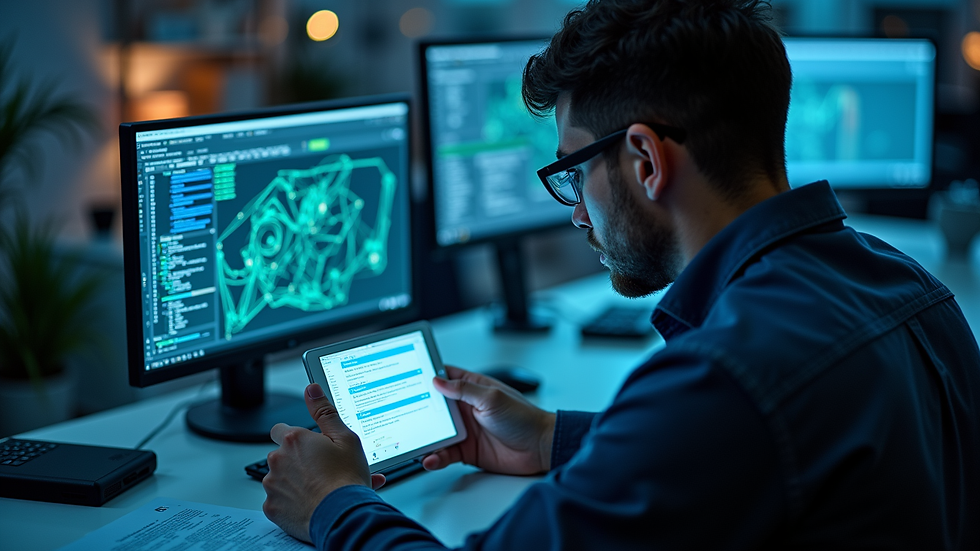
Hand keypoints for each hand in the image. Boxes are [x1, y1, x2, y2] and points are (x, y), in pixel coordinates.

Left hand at [262, 384, 384, 541]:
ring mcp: (273, 485)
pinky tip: (312, 503)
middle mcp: (278, 460)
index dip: (296, 438)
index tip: (308, 446)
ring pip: (280, 478)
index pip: (281, 430)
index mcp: (294, 439)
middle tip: (322, 470)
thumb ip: (325, 411)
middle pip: (281, 456)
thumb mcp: (345, 438)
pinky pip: (279, 501)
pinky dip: (292, 502)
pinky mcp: (272, 507)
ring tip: (320, 489)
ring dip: (294, 482)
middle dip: (297, 462)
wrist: (342, 516)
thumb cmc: (345, 479)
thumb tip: (312, 389)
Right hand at [422, 366, 555, 475]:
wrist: (539, 448)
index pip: (445, 377)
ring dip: (425, 438)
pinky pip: (445, 454)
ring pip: (436, 432)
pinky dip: (436, 457)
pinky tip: (431, 459)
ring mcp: (465, 430)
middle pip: (434, 407)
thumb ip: (463, 390)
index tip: (409, 377)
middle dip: (418, 410)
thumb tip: (438, 380)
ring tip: (415, 443)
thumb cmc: (523, 417)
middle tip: (403, 414)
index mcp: (473, 388)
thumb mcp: (492, 398)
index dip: (428, 377)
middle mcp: (466, 408)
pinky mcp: (467, 451)